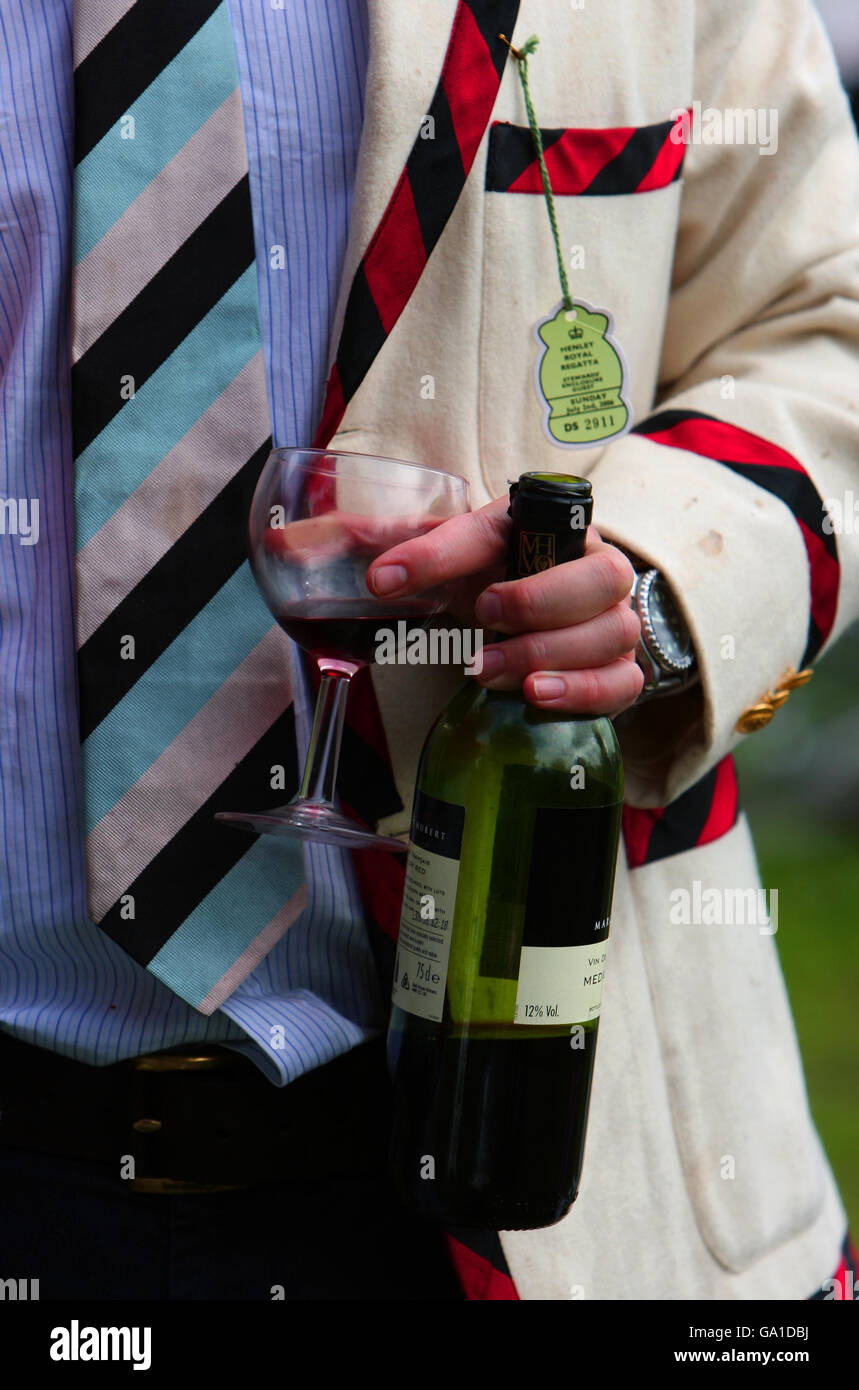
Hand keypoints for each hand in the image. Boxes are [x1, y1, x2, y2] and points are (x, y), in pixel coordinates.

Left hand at [366, 494, 642, 715]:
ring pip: (612, 634)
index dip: (502, 553)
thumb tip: (379, 578)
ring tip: (485, 671)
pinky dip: (582, 692)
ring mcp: (616, 622)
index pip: (548, 525)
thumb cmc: (491, 577)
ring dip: (547, 654)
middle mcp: (602, 570)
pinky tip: (537, 697)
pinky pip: (623, 684)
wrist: (517, 620)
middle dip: (540, 605)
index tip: (466, 594)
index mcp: (565, 527)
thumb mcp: (455, 558)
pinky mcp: (619, 672)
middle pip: (606, 579)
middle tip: (483, 620)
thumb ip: (419, 553)